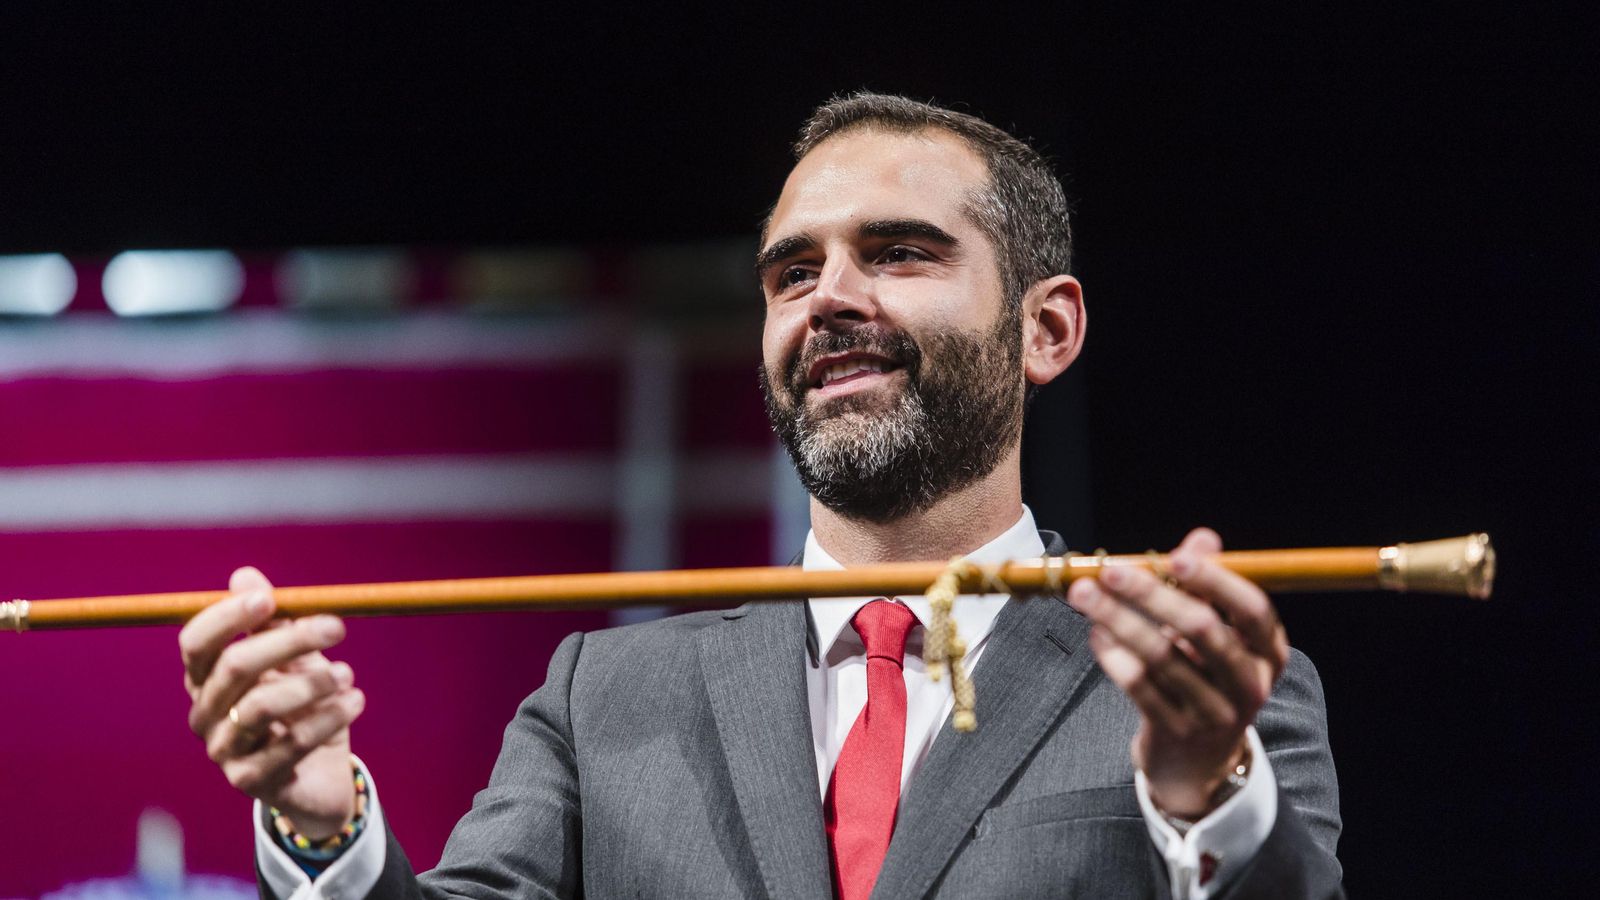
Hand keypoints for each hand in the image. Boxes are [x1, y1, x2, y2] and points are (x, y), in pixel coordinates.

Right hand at [179, 566, 365, 839]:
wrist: (323, 772)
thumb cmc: (304, 705)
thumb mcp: (295, 659)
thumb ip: (273, 623)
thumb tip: (244, 575)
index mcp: (207, 678)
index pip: (197, 643)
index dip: (228, 617)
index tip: (271, 598)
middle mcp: (205, 713)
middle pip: (234, 668)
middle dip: (288, 641)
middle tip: (337, 626)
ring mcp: (224, 749)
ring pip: (259, 707)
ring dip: (312, 684)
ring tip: (348, 674)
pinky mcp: (251, 781)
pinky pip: (288, 746)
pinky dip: (326, 719)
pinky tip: (355, 701)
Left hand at [1066, 528, 1288, 818]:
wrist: (1197, 761)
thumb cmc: (1205, 678)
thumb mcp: (1215, 635)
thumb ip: (1208, 587)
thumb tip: (1204, 538)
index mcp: (1269, 652)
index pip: (1252, 610)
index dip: (1216, 580)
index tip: (1176, 557)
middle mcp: (1250, 683)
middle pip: (1202, 629)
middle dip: (1152, 594)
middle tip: (1110, 571)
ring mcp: (1214, 712)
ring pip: (1161, 656)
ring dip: (1118, 619)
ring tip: (1085, 595)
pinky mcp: (1177, 731)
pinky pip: (1139, 686)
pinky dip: (1113, 655)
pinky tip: (1096, 634)